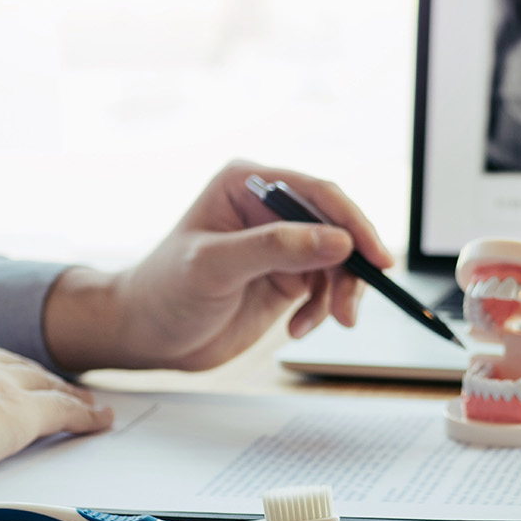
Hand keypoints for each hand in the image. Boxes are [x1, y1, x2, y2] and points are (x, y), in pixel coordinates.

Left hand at [42, 160, 393, 371]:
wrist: (146, 336)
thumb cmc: (164, 293)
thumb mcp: (215, 266)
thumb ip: (275, 248)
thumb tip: (337, 240)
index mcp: (247, 184)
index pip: (316, 193)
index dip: (352, 223)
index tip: (375, 257)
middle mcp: (268, 208)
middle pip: (336, 227)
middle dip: (349, 267)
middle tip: (349, 307)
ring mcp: (279, 244)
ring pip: (337, 260)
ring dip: (339, 294)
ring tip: (323, 323)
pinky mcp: (285, 276)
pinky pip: (326, 287)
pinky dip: (322, 310)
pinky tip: (297, 328)